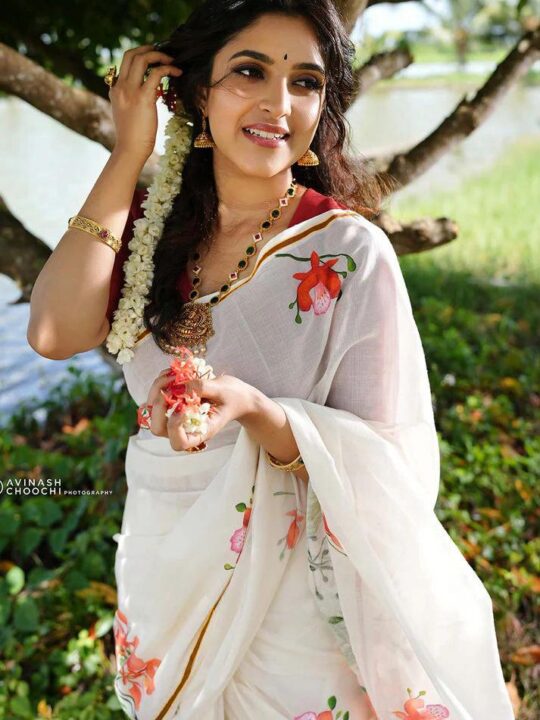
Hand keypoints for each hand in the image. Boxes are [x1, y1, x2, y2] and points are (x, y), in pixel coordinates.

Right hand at [109, 44, 182, 162]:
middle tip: (164, 52)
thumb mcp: (127, 114)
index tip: (154, 59)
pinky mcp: (143, 98)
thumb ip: (132, 100)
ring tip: (172, 61)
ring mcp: (130, 91)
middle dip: (149, 49)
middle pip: (131, 54)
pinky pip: (156, 73)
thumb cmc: (132, 137)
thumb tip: (148, 95)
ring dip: (159, 56)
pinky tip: (177, 73)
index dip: (140, 56)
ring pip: (142, 59)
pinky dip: (168, 69)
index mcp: (115, 89)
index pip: (124, 63)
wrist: (130, 150)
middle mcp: (120, 86)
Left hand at [144, 367, 257, 451]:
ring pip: (151, 410)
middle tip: (173, 385)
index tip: (184, 406)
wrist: (236, 395)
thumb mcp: (222, 389)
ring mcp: (175, 417)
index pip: (178, 443)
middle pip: (157, 428)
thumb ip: (200, 388)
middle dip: (159, 405)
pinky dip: (161, 382)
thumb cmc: (234, 397)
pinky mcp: (171, 405)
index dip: (174, 426)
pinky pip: (155, 396)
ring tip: (174, 374)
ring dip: (157, 389)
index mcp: (200, 432)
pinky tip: (174, 373)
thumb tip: (176, 387)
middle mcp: (184, 428)